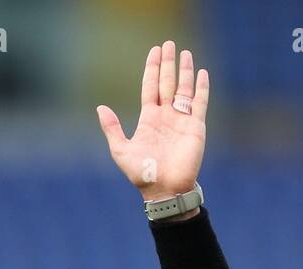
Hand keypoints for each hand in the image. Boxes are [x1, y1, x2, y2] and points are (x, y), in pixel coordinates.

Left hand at [96, 40, 208, 202]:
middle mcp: (165, 116)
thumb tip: (100, 108)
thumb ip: (112, 128)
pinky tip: (202, 73)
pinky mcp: (195, 127)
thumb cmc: (141, 173)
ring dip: (184, 71)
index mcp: (148, 119)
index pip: (150, 87)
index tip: (154, 51)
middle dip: (168, 64)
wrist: (164, 189)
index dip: (151, 69)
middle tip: (169, 44)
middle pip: (167, 83)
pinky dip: (201, 88)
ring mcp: (181, 120)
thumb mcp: (121, 150)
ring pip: (184, 89)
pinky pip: (199, 103)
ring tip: (185, 52)